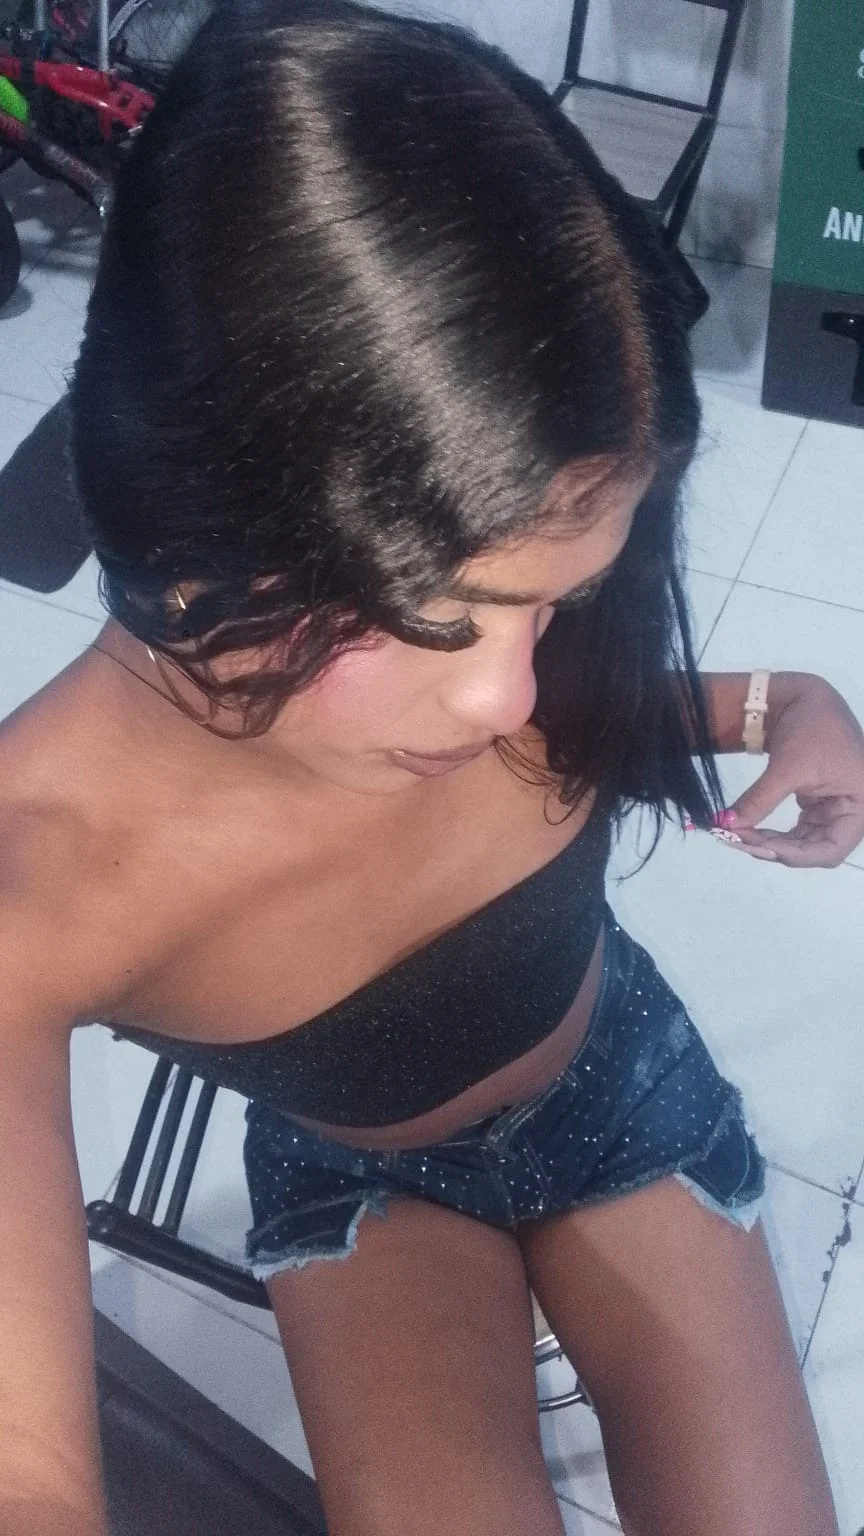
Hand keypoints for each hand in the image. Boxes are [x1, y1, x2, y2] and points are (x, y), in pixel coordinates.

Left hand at [728, 675, 863, 867]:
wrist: (805, 696)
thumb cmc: (809, 727)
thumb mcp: (786, 766)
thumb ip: (759, 800)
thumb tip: (726, 825)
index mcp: (861, 805)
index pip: (832, 850)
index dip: (795, 855)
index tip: (758, 847)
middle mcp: (852, 813)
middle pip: (817, 850)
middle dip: (778, 849)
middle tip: (738, 841)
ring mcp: (834, 810)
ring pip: (804, 843)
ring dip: (771, 844)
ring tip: (738, 836)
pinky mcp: (817, 805)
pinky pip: (796, 830)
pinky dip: (773, 833)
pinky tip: (749, 830)